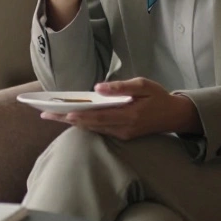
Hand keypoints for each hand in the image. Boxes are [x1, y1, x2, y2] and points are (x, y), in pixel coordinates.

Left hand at [39, 77, 200, 140]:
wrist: (174, 116)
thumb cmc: (158, 96)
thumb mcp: (143, 85)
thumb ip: (120, 87)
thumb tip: (98, 88)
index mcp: (129, 115)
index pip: (99, 116)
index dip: (80, 116)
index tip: (63, 113)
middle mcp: (124, 128)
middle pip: (90, 125)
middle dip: (67, 120)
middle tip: (45, 114)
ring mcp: (123, 134)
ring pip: (93, 129)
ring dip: (73, 123)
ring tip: (52, 116)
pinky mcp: (123, 135)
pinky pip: (100, 130)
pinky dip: (85, 125)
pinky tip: (72, 119)